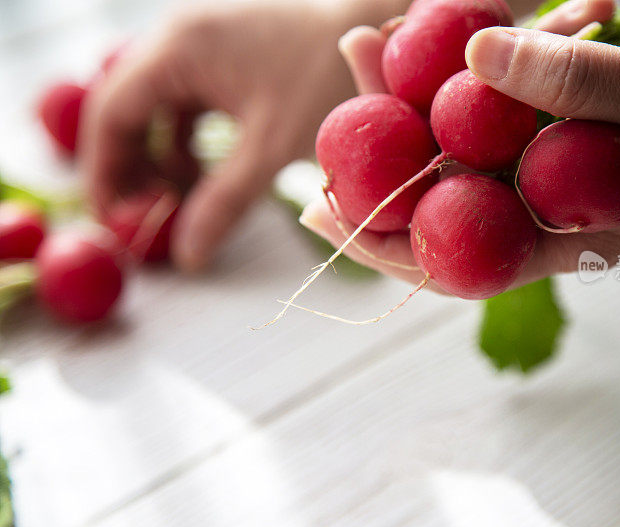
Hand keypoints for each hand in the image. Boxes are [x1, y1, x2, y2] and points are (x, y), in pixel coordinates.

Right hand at [80, 2, 386, 271]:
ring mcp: (197, 43)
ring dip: (158, 156)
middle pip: (126, 109)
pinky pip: (183, 102)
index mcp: (178, 49)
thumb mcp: (270, 148)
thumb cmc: (325, 79)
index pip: (111, 113)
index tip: (114, 219)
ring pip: (154, 108)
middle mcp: (177, 37)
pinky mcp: (218, 55)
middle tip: (144, 218)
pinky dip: (184, 140)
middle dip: (130, 166)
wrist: (373, 40)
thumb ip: (223, 202)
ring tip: (178, 202)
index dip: (105, 170)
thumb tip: (188, 256)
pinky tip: (204, 174)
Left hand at [302, 15, 619, 293]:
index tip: (323, 207)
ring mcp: (558, 170)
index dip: (382, 242)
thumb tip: (471, 53)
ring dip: (417, 100)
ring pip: (468, 148)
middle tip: (336, 89)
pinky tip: (449, 36)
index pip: (454, 261)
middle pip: (445, 195)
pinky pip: (506, 111)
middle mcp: (551, 210)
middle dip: (383, 149)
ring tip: (368, 44)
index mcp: (568, 237)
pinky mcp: (569, 131)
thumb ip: (573, 82)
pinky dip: (475, 75)